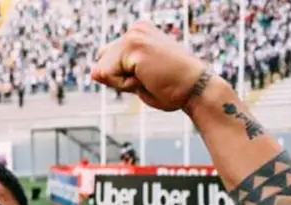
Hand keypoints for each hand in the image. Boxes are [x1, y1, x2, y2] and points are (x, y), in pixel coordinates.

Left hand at [91, 20, 209, 111]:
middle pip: (102, 63)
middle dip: (120, 79)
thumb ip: (116, 71)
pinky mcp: (133, 46)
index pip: (107, 60)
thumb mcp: (138, 76)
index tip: (150, 76)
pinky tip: (148, 79)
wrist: (197, 91)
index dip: (123, 77)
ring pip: (103, 70)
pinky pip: (108, 75)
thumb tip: (92, 72)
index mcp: (139, 32)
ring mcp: (134, 35)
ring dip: (123, 83)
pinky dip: (124, 85)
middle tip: (151, 79)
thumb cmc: (172, 88)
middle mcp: (135, 28)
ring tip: (150, 78)